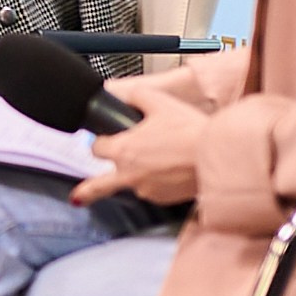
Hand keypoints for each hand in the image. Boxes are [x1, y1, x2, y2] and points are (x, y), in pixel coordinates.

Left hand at [70, 80, 206, 206]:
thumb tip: (126, 95)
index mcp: (122, 151)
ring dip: (139, 174)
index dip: (101, 141)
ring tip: (161, 159)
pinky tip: (173, 168)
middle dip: (89, 189)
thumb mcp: (159, 102)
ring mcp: (147, 190)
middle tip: (78, 196)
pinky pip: (154, 190)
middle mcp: (129, 175)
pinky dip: (159, 181)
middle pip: (99, 185)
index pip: (96, 148)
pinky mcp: (165, 200)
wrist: (217, 156)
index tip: (106, 139)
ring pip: (133, 183)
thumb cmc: (190, 131)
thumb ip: (136, 96)